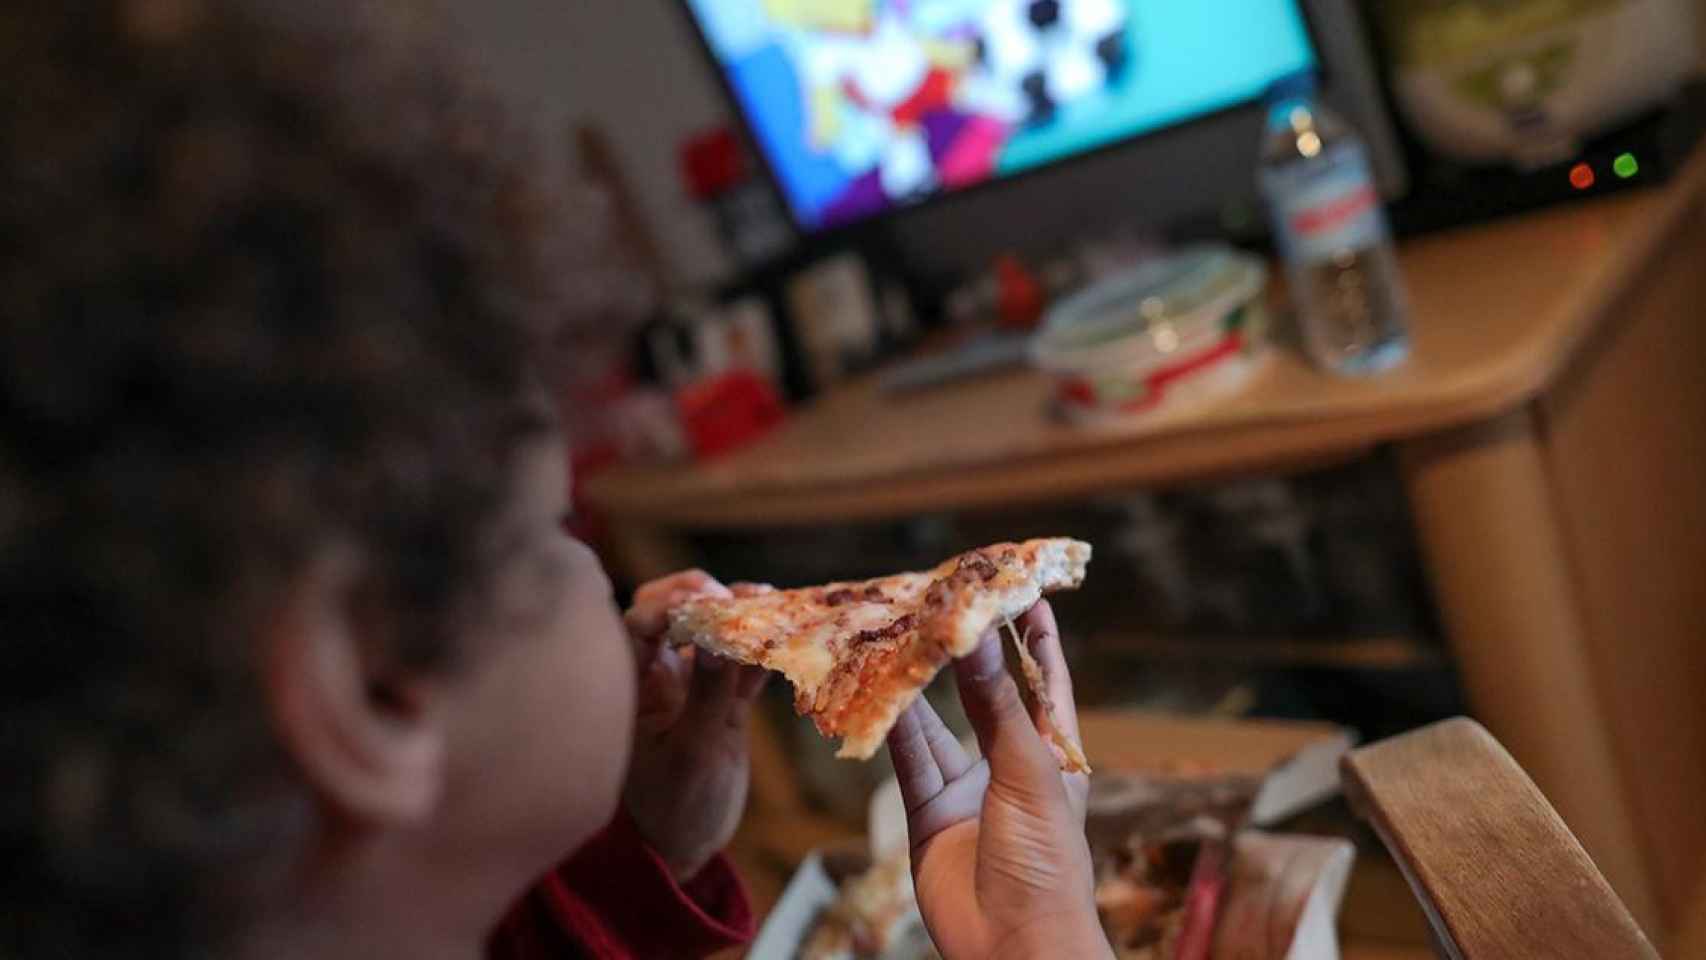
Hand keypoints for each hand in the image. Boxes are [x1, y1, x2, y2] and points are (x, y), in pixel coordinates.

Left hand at [621, 570, 768, 880]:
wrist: (686, 846)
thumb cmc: (673, 807)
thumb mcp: (692, 754)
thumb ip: (707, 696)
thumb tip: (718, 640)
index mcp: (634, 685)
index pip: (638, 623)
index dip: (669, 602)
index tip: (705, 601)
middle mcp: (659, 676)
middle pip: (674, 613)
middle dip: (704, 595)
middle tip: (735, 596)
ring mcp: (693, 687)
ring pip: (714, 634)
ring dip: (741, 616)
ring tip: (770, 602)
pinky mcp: (724, 702)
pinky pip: (743, 664)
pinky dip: (762, 648)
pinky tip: (785, 634)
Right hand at [887, 601, 1111, 959]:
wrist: (1015, 946)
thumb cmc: (1046, 861)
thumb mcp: (1028, 773)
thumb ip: (997, 706)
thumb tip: (979, 636)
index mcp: (1055, 756)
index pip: (1046, 683)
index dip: (1037, 639)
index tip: (1024, 591)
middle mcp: (1010, 768)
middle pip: (983, 699)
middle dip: (962, 656)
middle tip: (937, 605)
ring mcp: (967, 792)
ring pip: (936, 727)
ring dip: (916, 689)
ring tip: (894, 639)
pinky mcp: (928, 817)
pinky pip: (908, 762)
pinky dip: (892, 729)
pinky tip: (876, 693)